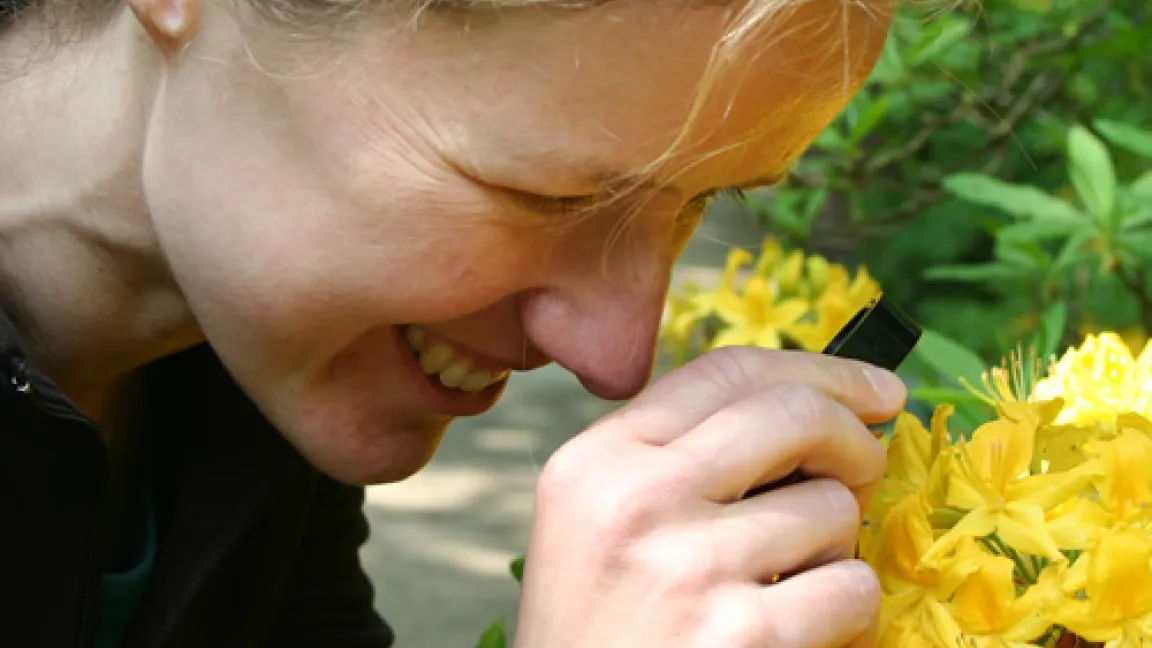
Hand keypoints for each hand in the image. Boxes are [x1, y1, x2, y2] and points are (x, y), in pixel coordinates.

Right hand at [514, 346, 906, 647]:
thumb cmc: (599, 626)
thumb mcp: (600, 520)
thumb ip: (675, 456)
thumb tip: (809, 406)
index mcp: (598, 461)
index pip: (727, 370)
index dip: (821, 370)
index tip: (878, 389)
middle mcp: (635, 499)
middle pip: (793, 414)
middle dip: (855, 439)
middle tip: (867, 471)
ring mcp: (688, 567)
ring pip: (832, 508)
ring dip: (836, 546)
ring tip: (787, 582)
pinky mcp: (741, 637)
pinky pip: (851, 589)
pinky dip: (846, 610)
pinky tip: (796, 629)